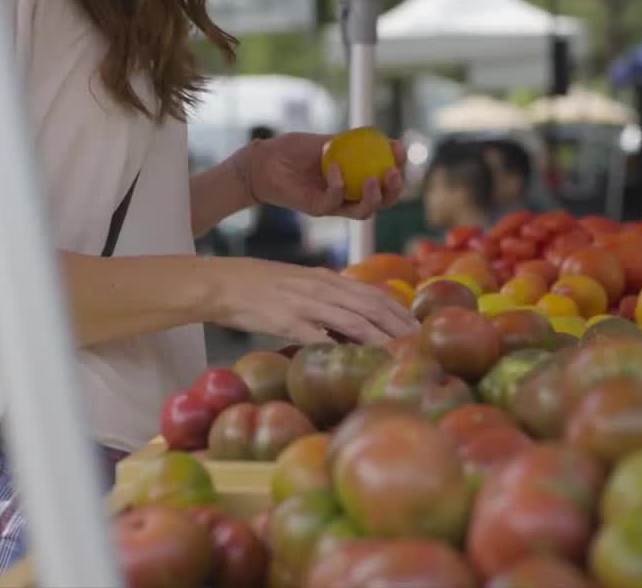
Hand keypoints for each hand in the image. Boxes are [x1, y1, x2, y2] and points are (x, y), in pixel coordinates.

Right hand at [204, 257, 418, 344]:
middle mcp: (321, 288)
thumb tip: (346, 319)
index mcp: (325, 278)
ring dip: (381, 339)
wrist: (221, 282)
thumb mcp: (297, 283)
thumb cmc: (257, 287)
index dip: (398, 310)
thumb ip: (323, 296)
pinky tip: (356, 362)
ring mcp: (306, 304)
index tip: (417, 327)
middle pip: (372, 306)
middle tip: (420, 345)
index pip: (372, 293)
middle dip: (399, 326)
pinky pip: (320, 337)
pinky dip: (341, 350)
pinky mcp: (287, 321)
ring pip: (354, 321)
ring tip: (400, 355)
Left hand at [238, 132, 405, 219]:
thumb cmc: (292, 150)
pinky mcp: (316, 209)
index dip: (398, 166)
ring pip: (363, 211)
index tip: (400, 148)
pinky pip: (333, 202)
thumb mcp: (326, 141)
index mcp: (354, 178)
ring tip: (375, 179)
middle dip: (394, 190)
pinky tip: (334, 167)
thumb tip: (383, 137)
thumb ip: (350, 142)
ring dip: (373, 197)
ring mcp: (333, 204)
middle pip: (382, 202)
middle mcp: (348, 195)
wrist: (263, 161)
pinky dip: (337, 185)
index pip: (385, 179)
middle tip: (394, 172)